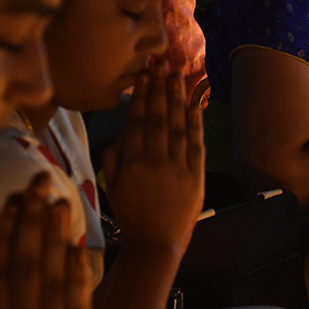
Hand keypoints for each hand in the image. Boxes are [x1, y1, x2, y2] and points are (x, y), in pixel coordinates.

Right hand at [0, 174, 92, 308]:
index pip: (0, 270)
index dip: (5, 232)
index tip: (9, 202)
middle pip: (32, 264)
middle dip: (34, 221)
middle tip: (38, 184)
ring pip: (59, 278)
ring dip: (59, 237)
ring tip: (60, 202)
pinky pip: (81, 304)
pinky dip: (81, 273)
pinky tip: (80, 247)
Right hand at [103, 61, 204, 258]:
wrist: (155, 243)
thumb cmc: (131, 214)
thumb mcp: (112, 185)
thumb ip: (113, 156)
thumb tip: (121, 131)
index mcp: (130, 162)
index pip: (136, 121)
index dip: (141, 96)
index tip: (143, 76)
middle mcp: (154, 160)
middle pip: (157, 118)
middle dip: (160, 89)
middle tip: (162, 65)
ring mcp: (176, 167)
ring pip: (177, 126)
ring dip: (177, 99)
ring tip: (177, 76)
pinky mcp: (195, 176)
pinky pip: (195, 144)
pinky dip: (196, 123)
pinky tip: (195, 104)